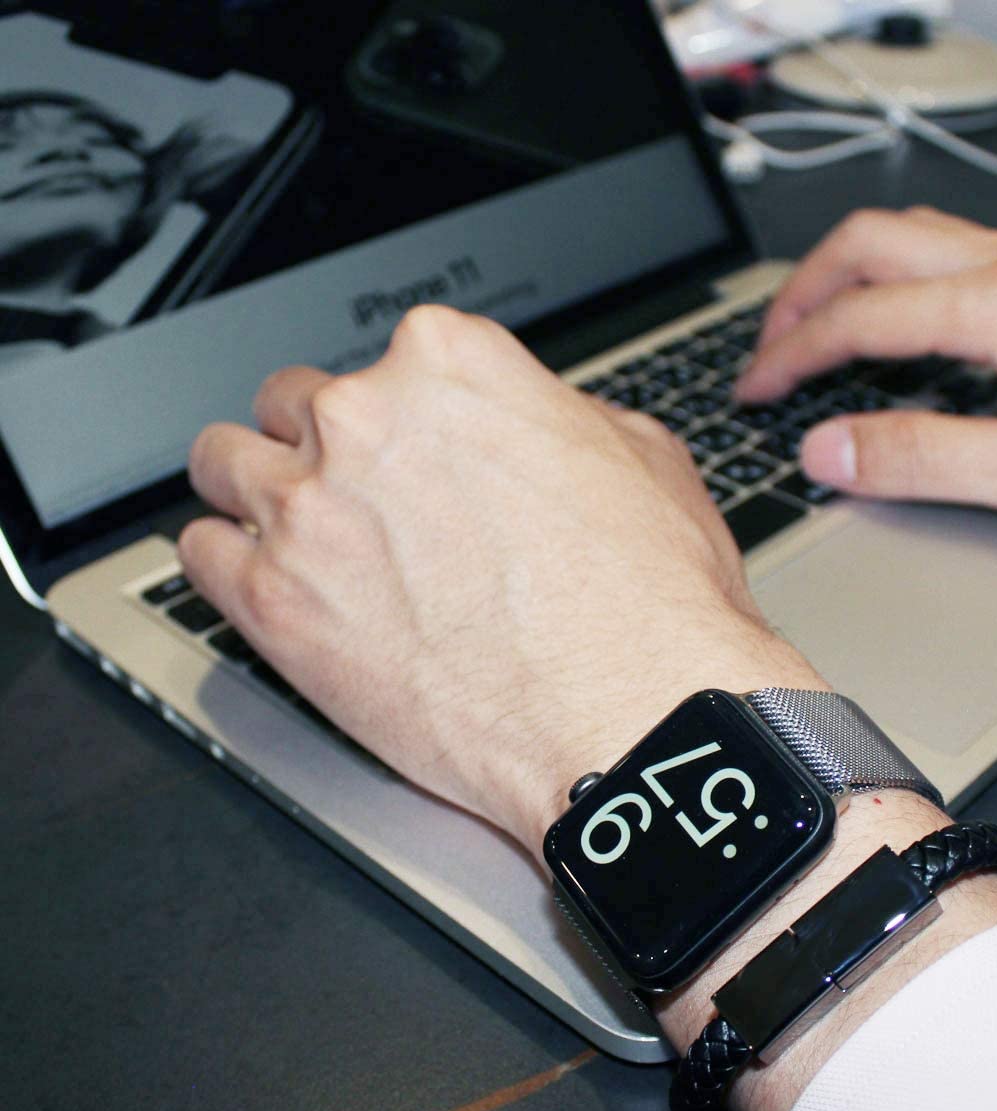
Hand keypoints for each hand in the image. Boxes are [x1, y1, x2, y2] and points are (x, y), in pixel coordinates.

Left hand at [179, 306, 826, 852]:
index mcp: (451, 365)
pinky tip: (260, 583)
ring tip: (288, 534)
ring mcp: (307, 508)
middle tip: (354, 499)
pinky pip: (197, 554)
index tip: (407, 448)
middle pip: (293, 404)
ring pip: (222, 463)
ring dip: (251, 491)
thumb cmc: (648, 601)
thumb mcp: (642, 461)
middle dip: (319, 446)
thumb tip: (538, 424)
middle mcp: (366, 418)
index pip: (388, 360)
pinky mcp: (271, 603)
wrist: (627, 712)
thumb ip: (560, 419)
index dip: (402, 414)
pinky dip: (222, 564)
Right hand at [737, 206, 996, 546]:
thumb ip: (923, 458)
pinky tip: (895, 328)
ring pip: (912, 236)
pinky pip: (951, 255)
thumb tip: (830, 449)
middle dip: (802, 292)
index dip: (792, 354)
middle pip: (873, 241)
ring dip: (846, 276)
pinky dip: (893, 284)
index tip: (755, 389)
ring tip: (812, 329)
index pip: (861, 314)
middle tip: (767, 347)